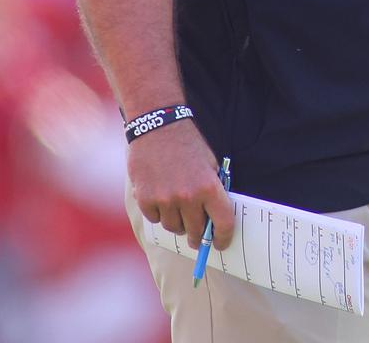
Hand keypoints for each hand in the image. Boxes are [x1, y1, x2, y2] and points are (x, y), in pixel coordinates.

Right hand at [128, 118, 234, 250]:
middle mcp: (188, 196)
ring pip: (173, 228)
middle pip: (195, 232)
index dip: (223, 237)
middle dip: (198, 235)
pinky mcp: (145, 199)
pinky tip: (160, 195)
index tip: (221, 243)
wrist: (158, 126)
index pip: (223, 223)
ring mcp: (165, 199)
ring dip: (177, 221)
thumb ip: (213, 190)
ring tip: (177, 204)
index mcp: (209, 187)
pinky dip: (158, 212)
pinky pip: (155, 219)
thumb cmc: (188, 144)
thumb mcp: (210, 163)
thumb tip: (214, 218)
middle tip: (196, 236)